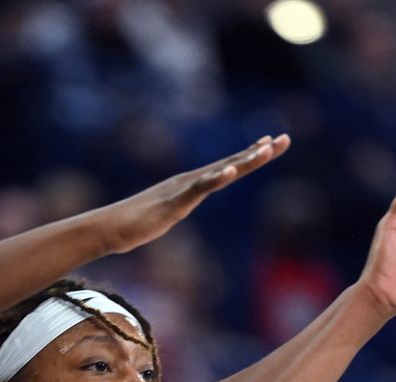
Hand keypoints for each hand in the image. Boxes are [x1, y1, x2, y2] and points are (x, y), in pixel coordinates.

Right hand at [100, 135, 290, 253]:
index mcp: (191, 185)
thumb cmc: (133, 224)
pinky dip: (215, 178)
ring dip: (244, 161)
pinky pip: (198, 188)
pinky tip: (230, 171)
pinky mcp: (174, 201)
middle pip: (231, 164)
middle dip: (259, 153)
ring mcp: (182, 189)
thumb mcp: (165, 217)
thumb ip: (176, 209)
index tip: (271, 143)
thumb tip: (178, 211)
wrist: (110, 228)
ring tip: (267, 150)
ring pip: (219, 172)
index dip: (250, 156)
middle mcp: (190, 181)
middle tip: (285, 139)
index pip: (227, 168)